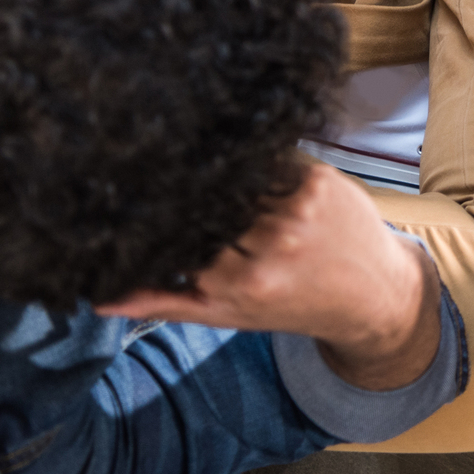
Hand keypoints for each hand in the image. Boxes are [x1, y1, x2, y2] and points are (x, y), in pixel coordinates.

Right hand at [100, 162, 439, 390]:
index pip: (180, 237)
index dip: (163, 222)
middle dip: (190, 198)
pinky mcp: (320, 177)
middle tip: (171, 186)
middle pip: (207, 203)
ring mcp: (300, 206)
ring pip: (237, 178)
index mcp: (243, 281)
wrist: (373, 293)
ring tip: (212, 179)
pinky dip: (255, 162)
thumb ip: (165, 302)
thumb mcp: (227, 314)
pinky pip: (270, 159)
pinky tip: (247, 166)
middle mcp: (273, 242)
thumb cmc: (294, 304)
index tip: (146, 212)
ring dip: (223, 178)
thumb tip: (101, 297)